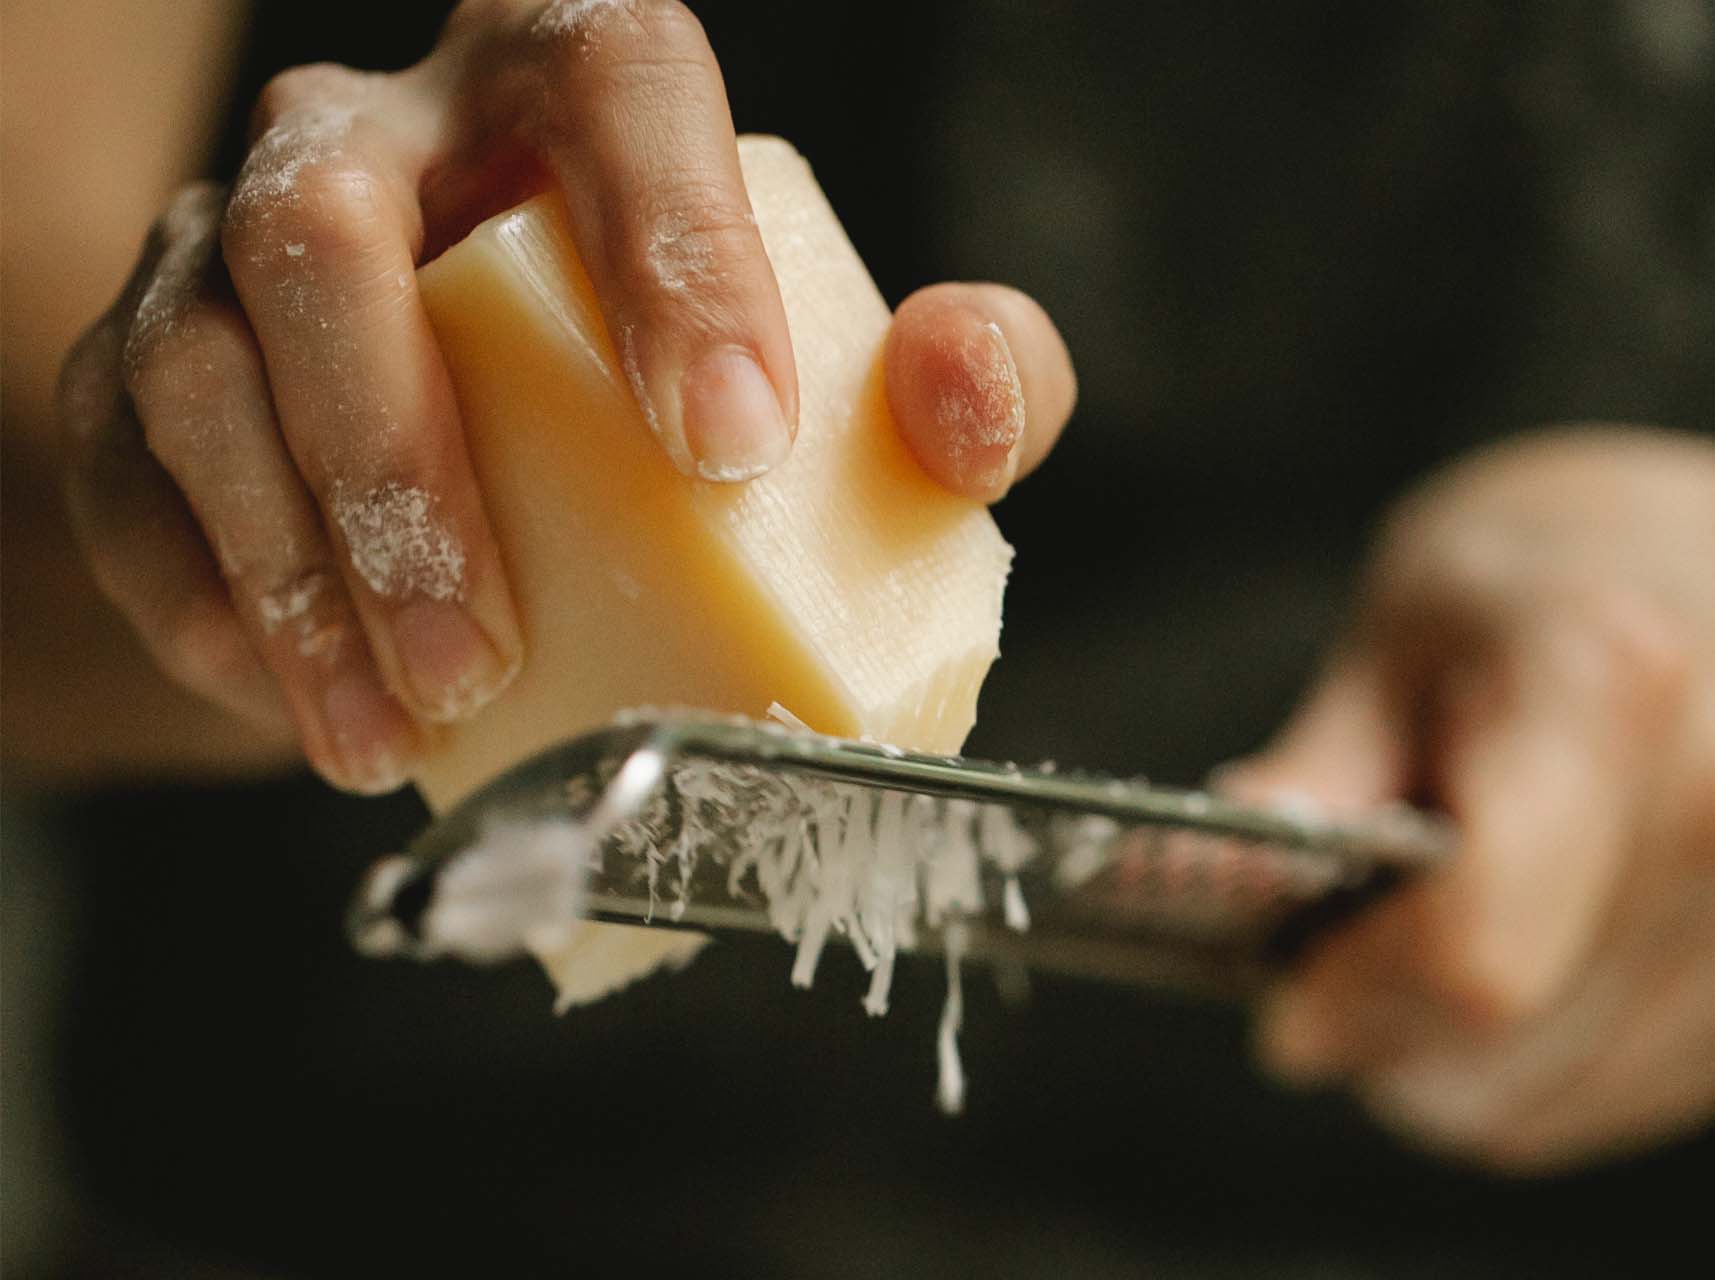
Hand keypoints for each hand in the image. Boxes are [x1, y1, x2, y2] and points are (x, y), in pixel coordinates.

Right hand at [55, 0, 1073, 793]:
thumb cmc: (698, 389)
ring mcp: (229, 237)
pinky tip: (306, 709)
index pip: (618, 91)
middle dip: (401, 458)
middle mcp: (383, 134)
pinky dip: (204, 604)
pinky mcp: (142, 364)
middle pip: (331, 234)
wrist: (506, 439)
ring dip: (288, 564)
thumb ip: (959, 374)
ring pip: (203, 360)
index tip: (733, 441)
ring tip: (392, 727)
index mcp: (571, 83)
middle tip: (490, 652)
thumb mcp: (859, 376)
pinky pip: (124, 471)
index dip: (672, 252)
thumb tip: (963, 404)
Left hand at [1223, 428, 1714, 1171]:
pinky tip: (1502, 980)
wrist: (1710, 587)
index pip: (1475, 946)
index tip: (1283, 1000)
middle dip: (1381, 1038)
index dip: (1356, 997)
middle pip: (1506, 1039)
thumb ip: (1310, 774)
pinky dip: (1523, 1082)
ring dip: (1442, 1075)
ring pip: (1551, 1100)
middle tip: (1325, 982)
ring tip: (1404, 969)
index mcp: (1608, 691)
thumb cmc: (1521, 607)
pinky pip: (1613, 1103)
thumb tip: (1206, 883)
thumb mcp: (1386, 642)